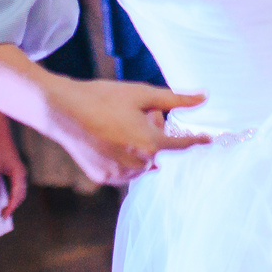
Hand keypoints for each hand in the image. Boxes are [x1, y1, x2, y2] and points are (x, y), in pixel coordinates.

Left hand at [0, 125, 27, 216]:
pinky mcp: (17, 172)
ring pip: (20, 192)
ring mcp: (21, 173)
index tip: (4, 215)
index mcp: (19, 174)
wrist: (1, 137)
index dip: (11, 207)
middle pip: (21, 195)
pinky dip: (13, 195)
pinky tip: (5, 198)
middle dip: (13, 206)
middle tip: (3, 215)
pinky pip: (17, 187)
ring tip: (4, 209)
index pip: (17, 195)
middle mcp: (22, 175)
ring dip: (13, 201)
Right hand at [38, 76, 209, 185]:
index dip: (197, 140)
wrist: (62, 110)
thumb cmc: (103, 98)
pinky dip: (122, 158)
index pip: (182, 144)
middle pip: (157, 151)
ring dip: (139, 148)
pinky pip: (123, 170)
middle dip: (153, 132)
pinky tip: (108, 140)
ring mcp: (119, 174)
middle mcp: (137, 164)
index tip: (210, 140)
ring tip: (118, 125)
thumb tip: (204, 98)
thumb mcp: (141, 94)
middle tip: (137, 113)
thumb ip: (175, 99)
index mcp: (150, 144)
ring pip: (141, 163)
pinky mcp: (102, 178)